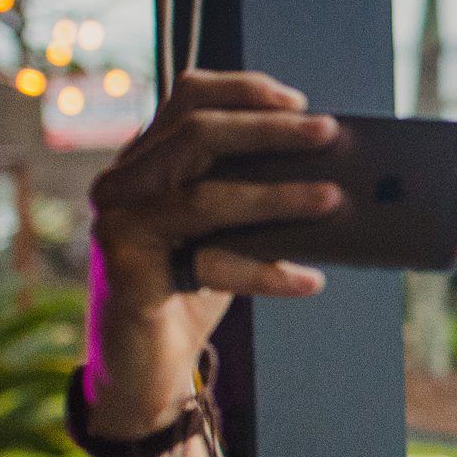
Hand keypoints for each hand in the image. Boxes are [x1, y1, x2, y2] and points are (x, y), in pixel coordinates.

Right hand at [84, 71, 341, 431]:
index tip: (301, 101)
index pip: (188, 97)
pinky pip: (209, 264)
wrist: (146, 365)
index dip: (244, 90)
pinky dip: (266, 273)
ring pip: (206, 197)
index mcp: (147, 160)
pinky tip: (311, 281)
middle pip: (198, 134)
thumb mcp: (228, 232)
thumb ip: (256, 195)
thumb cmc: (195, 289)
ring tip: (334, 200)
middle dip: (271, 131)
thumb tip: (338, 175)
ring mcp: (119, 225)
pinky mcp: (127, 271)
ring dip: (279, 197)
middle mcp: (123, 183)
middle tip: (329, 133)